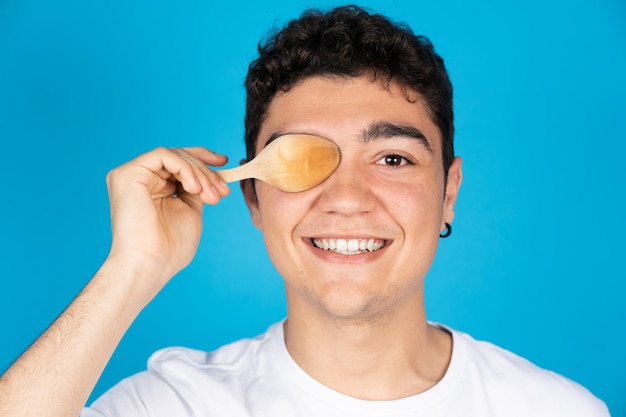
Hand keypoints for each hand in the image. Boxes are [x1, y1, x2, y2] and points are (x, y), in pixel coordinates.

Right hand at [105, 146, 229, 295]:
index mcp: (152, 186)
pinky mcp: (127, 174)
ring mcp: (131, 175)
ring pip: (174, 155)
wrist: (151, 265)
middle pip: (178, 157)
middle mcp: (139, 178)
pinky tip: (194, 188)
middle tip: (221, 191)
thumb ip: (196, 190)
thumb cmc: (169, 248)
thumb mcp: (190, 211)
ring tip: (210, 195)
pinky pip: (163, 155)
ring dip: (199, 172)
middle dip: (206, 171)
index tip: (224, 164)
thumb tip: (212, 173)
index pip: (178, 162)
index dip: (202, 159)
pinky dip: (185, 168)